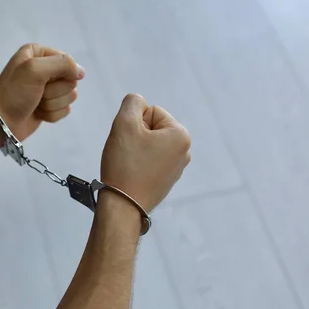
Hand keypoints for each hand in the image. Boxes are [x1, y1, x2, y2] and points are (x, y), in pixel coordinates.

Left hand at [0, 44, 84, 140]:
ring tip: (35, 104)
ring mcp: (47, 89)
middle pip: (70, 80)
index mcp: (37, 53)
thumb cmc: (14, 92)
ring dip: (52, 103)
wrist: (0, 121)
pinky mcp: (49, 106)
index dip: (60, 72)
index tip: (45, 79)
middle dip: (54, 91)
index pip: (66, 60)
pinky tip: (38, 113)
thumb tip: (81, 73)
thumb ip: (62, 64)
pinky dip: (52, 114)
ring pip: (69, 96)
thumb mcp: (35, 69)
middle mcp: (43, 68)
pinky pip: (65, 110)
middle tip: (37, 93)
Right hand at [100, 94, 190, 212]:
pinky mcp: (166, 181)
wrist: (123, 205)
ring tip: (128, 164)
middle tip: (126, 152)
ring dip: (135, 149)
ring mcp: (177, 168)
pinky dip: (138, 163)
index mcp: (181, 135)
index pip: (151, 111)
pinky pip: (149, 161)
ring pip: (149, 144)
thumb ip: (132, 103)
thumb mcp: (124, 123)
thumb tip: (139, 102)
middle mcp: (185, 151)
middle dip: (136, 135)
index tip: (128, 141)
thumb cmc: (125, 163)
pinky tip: (131, 175)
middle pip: (152, 127)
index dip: (133, 122)